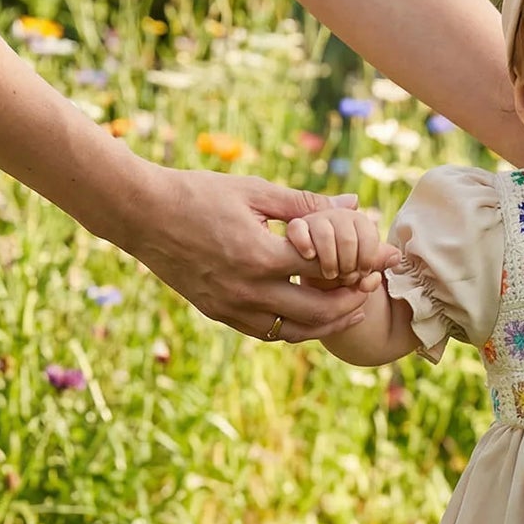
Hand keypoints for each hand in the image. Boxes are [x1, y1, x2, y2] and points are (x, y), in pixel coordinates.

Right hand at [117, 165, 400, 342]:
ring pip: (297, 331)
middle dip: (352, 302)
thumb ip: (306, 204)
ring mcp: (232, 307)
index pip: (327, 271)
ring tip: (351, 305)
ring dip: (329, 322)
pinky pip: (270, 332)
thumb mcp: (255, 192)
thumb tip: (353, 205)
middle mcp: (247, 290)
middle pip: (319, 312)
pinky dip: (298, 327)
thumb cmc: (198, 193)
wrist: (140, 213)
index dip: (362, 268)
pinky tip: (313, 312)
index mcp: (259, 256)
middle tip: (371, 287)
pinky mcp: (219, 313)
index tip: (382, 262)